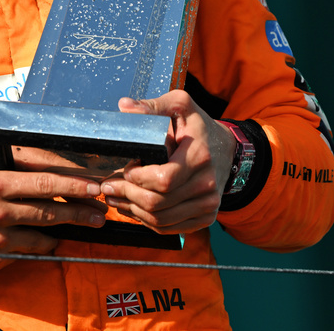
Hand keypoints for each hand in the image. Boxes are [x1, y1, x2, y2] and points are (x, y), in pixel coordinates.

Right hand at [0, 146, 104, 269]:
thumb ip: (4, 155)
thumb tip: (44, 152)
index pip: (42, 177)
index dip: (72, 179)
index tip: (91, 181)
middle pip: (50, 205)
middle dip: (81, 204)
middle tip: (101, 204)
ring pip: (46, 230)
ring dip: (70, 224)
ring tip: (89, 220)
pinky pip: (32, 249)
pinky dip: (45, 242)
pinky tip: (54, 236)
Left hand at [99, 91, 236, 233]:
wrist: (227, 149)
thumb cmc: (198, 127)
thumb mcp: (180, 106)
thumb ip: (153, 106)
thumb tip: (125, 107)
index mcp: (199, 157)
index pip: (163, 180)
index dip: (137, 178)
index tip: (124, 169)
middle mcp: (207, 185)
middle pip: (158, 202)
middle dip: (127, 195)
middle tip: (107, 187)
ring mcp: (208, 204)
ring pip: (161, 219)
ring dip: (132, 211)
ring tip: (114, 198)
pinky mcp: (205, 217)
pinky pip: (170, 227)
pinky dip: (147, 221)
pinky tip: (132, 209)